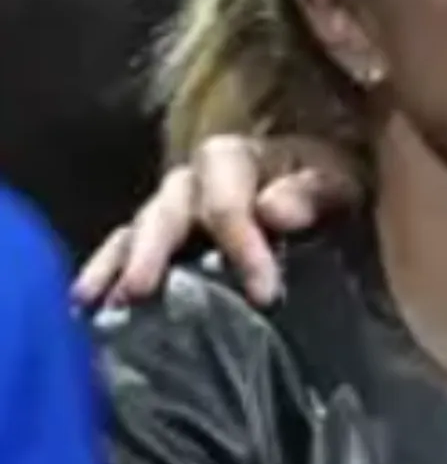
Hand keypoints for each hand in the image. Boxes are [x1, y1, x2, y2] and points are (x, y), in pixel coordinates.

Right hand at [72, 135, 358, 308]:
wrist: (335, 206)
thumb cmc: (337, 189)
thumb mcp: (342, 183)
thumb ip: (314, 192)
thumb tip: (274, 211)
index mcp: (240, 159)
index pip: (228, 199)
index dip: (240, 242)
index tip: (263, 293)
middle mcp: (197, 181)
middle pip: (167, 209)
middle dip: (154, 250)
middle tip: (140, 290)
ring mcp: (176, 211)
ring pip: (139, 230)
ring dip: (121, 264)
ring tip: (100, 300)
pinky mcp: (167, 242)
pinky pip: (127, 249)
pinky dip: (107, 271)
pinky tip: (86, 303)